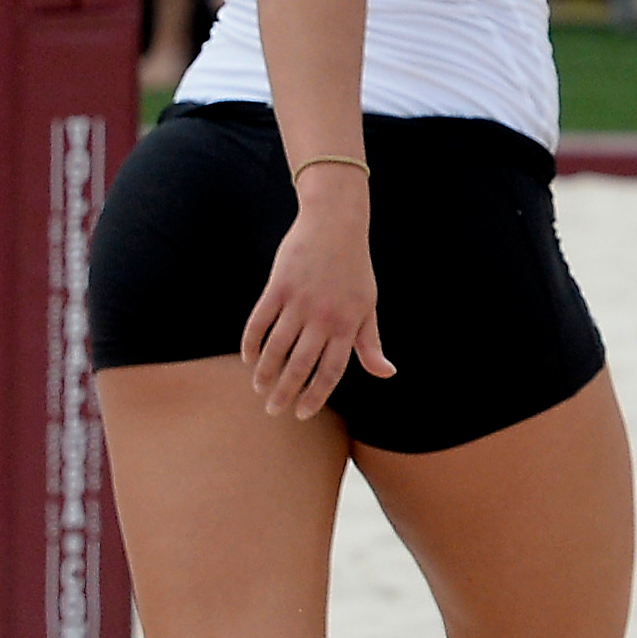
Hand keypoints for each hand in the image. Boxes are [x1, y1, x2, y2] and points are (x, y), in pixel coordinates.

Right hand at [241, 169, 395, 419]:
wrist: (336, 223)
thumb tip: (387, 373)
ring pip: (276, 348)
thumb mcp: (368, 305)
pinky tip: (249, 358)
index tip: (302, 414)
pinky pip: (259, 323)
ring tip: (260, 387)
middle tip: (274, 409)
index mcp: (349, 323)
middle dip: (285, 393)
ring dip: (265, 373)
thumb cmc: (355, 269)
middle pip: (300, 365)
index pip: (330, 371)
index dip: (315, 396)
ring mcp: (300, 301)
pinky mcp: (278, 286)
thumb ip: (371, 342)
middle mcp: (324, 316)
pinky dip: (251, 344)